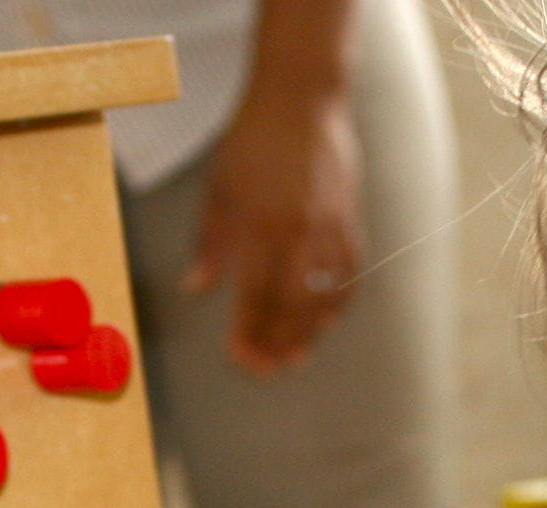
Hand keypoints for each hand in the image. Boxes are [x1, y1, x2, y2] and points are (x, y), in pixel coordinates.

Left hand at [183, 86, 361, 375]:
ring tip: (294, 357)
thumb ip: (210, 244)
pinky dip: (337, 304)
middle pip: (291, 306)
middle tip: (266, 369)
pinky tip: (325, 324)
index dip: (248, 332)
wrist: (302, 98)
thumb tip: (195, 289)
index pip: (255, 295)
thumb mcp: (219, 189)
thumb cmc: (252, 141)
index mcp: (261, 225)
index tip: (240, 358)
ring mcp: (330, 229)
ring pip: (323, 297)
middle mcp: (299, 233)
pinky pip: (348, 276)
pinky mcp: (351, 221)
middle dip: (277, 342)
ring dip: (308, 333)